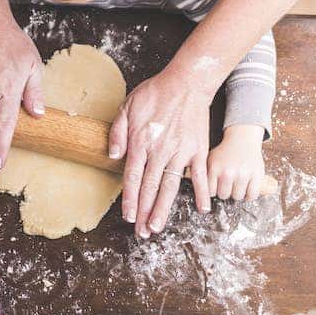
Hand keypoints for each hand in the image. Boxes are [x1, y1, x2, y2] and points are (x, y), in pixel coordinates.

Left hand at [109, 65, 213, 238]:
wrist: (187, 82)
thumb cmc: (156, 93)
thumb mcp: (127, 106)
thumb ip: (118, 132)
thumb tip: (112, 155)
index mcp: (141, 142)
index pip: (133, 177)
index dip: (130, 199)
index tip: (129, 217)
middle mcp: (161, 151)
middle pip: (150, 187)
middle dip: (145, 212)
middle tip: (142, 232)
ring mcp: (181, 152)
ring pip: (171, 186)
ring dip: (164, 209)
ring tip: (158, 227)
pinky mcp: (198, 150)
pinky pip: (201, 176)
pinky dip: (203, 193)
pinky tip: (203, 209)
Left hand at [207, 125, 265, 200]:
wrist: (242, 140)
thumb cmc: (225, 153)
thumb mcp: (210, 160)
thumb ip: (204, 175)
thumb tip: (200, 195)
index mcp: (214, 167)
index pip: (210, 192)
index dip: (213, 190)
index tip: (216, 185)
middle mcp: (228, 171)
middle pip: (224, 195)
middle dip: (225, 191)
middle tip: (227, 182)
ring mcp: (243, 174)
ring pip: (238, 197)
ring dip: (237, 192)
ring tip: (237, 182)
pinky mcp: (257, 175)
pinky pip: (252, 195)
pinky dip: (249, 194)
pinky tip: (246, 186)